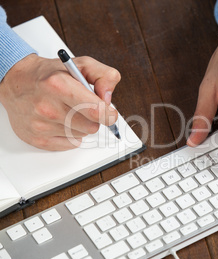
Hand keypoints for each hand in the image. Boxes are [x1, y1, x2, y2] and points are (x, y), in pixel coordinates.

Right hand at [0, 54, 120, 149]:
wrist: (16, 81)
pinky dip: (70, 134)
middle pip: (91, 126)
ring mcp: (40, 125)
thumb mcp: (81, 64)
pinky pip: (69, 144)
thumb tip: (108, 98)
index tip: (110, 113)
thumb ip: (104, 76)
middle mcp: (48, 106)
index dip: (109, 114)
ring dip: (81, 125)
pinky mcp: (36, 138)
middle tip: (84, 107)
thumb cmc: (50, 74)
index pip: (96, 110)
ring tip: (69, 111)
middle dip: (93, 117)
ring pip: (82, 135)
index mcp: (59, 85)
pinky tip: (61, 121)